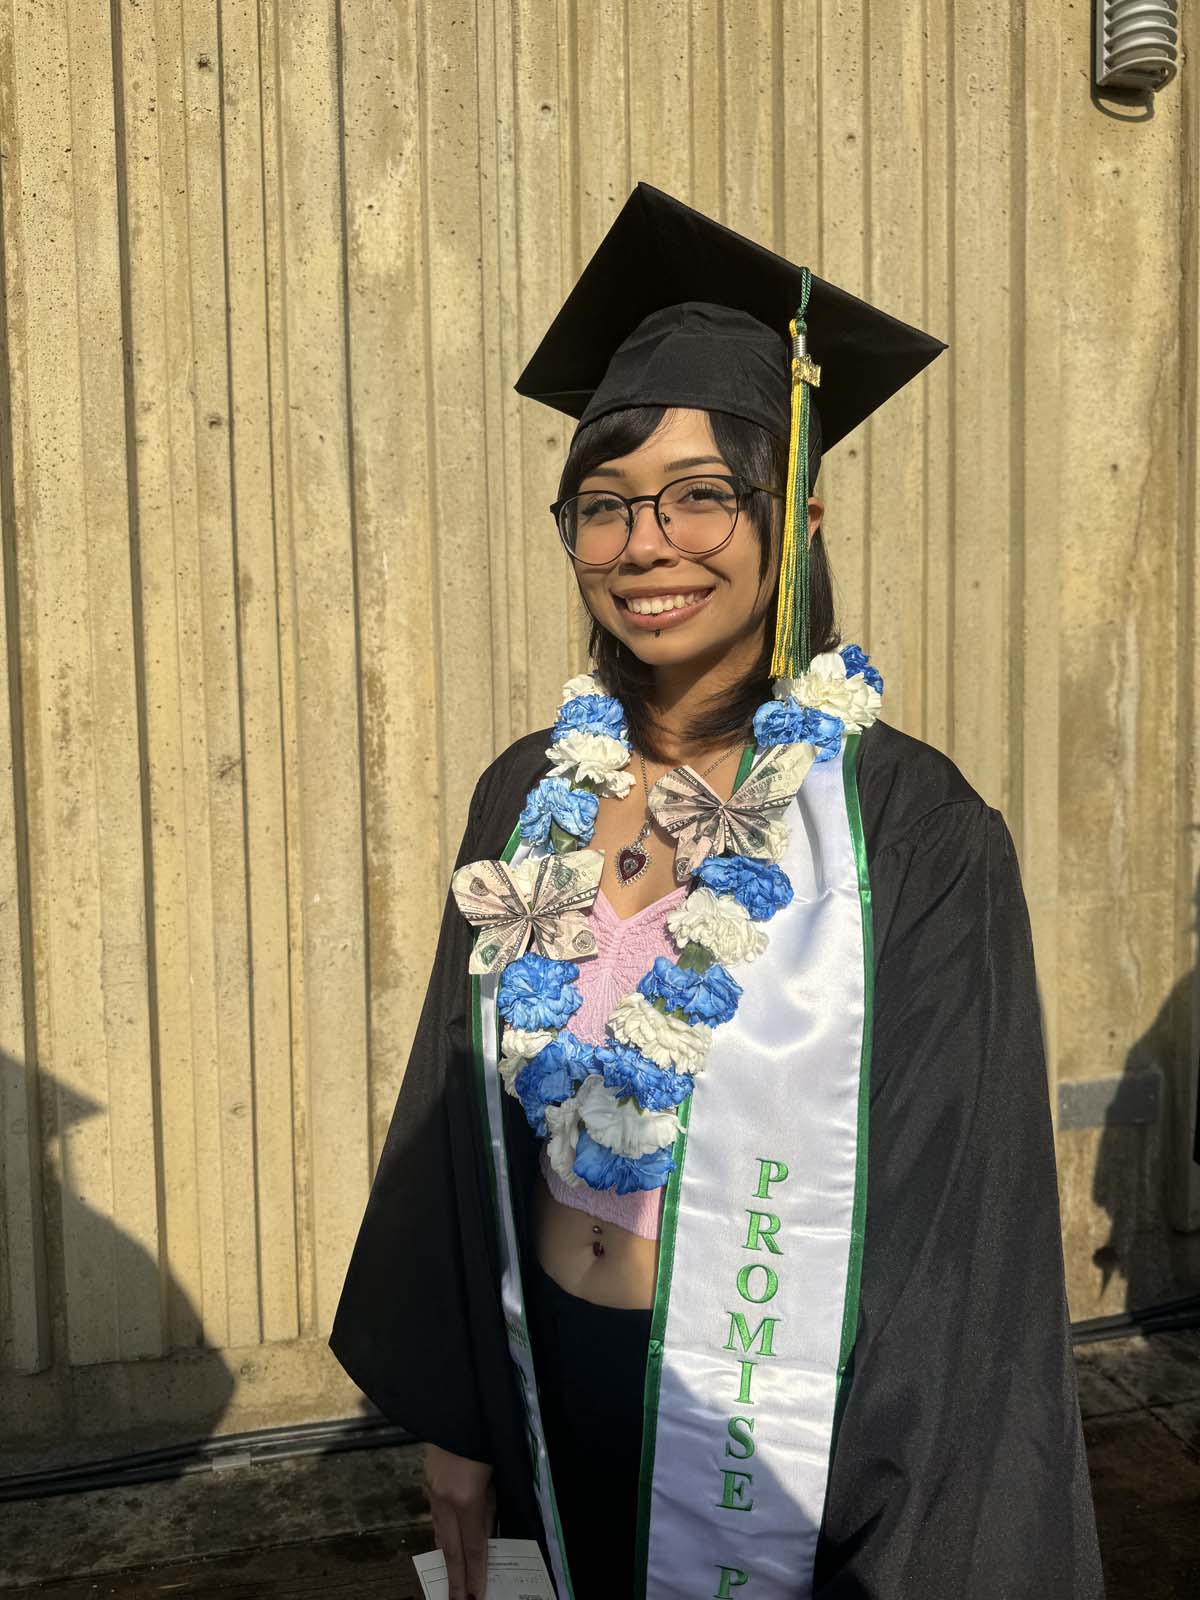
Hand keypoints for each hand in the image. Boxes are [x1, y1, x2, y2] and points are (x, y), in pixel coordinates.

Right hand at [423, 1442, 495, 1599]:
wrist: (457, 1406)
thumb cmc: (485, 1435)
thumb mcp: (496, 1475)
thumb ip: (490, 1507)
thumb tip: (486, 1534)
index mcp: (465, 1497)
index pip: (473, 1546)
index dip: (475, 1573)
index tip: (476, 1595)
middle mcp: (445, 1498)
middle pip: (451, 1548)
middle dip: (456, 1578)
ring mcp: (433, 1490)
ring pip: (440, 1533)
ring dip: (447, 1558)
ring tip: (453, 1581)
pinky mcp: (428, 1481)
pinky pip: (436, 1516)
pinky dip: (442, 1535)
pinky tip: (445, 1545)